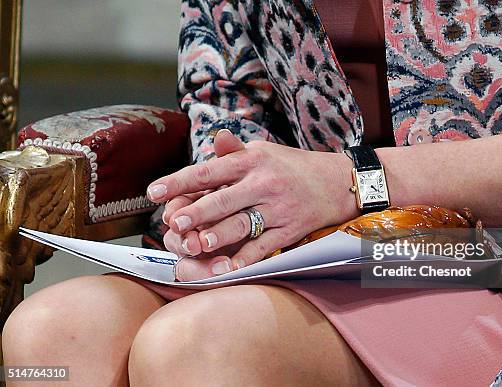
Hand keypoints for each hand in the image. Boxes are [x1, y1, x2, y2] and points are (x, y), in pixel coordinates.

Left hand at [147, 130, 357, 279]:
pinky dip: (245, 259)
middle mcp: (263, 182)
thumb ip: (234, 152)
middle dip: (197, 211)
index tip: (154, 192)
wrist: (338, 182)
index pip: (209, 170)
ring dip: (217, 236)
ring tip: (195, 245)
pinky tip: (226, 268)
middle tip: (174, 222)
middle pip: (224, 199)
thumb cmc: (292, 166)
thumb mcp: (264, 151)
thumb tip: (212, 140)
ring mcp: (278, 208)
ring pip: (242, 224)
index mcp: (252, 160)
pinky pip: (265, 247)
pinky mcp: (290, 230)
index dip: (179, 181)